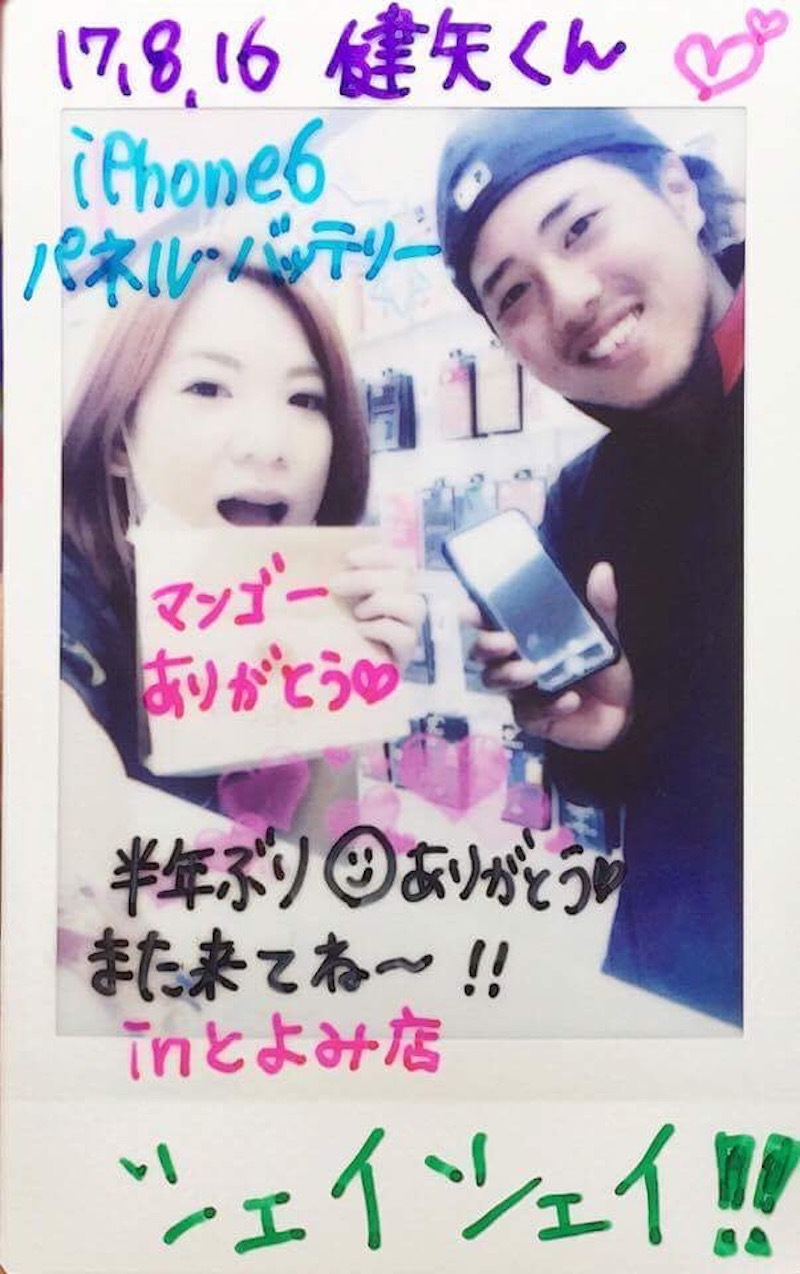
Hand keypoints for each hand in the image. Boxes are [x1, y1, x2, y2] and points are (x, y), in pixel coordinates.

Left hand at [329, 542, 426, 672]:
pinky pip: (406, 636)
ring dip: (381, 603)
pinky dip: (381, 628)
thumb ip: (338, 580)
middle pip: (405, 579)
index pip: (401, 560)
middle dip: (368, 578)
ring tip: (356, 614)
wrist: (332, 676)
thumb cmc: (333, 631)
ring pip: (414, 606)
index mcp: (392, 586)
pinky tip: (360, 631)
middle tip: (335, 586)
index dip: (380, 554)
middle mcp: (406, 606)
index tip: (349, 558)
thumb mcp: (335, 601)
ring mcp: (409, 631)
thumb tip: (326, 555)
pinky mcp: (405, 656)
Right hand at [467, 561, 633, 750]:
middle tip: (507, 642)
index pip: (490, 620)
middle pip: (482, 652)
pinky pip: (528, 713)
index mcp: (523, 633)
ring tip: (532, 671)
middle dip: (487, 645)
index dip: (475, 614)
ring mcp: (518, 690)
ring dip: (509, 675)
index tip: (470, 609)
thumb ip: (599, 606)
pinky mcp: (530, 717)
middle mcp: (513, 659)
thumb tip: (602, 571)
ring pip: (495, 682)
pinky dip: (548, 706)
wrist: (621, 710)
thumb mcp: (602, 632)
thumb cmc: (598, 666)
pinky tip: (569, 700)